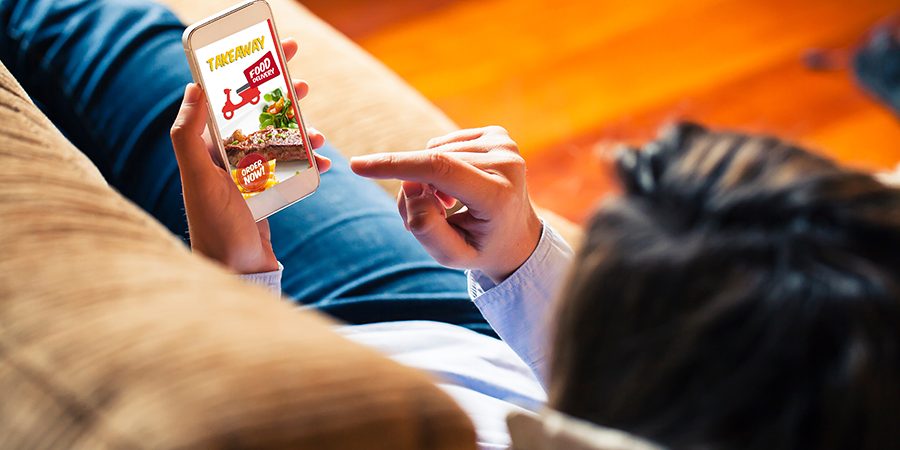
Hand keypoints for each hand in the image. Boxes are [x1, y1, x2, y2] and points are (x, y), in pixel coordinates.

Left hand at [170, 38, 330, 273]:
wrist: (236, 273)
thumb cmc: (215, 227)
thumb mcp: (199, 178)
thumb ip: (188, 134)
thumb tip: (193, 87)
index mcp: (206, 148)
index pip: (227, 99)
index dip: (248, 73)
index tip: (271, 53)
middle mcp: (224, 159)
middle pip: (256, 115)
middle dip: (280, 97)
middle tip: (302, 80)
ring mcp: (247, 176)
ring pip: (278, 140)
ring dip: (299, 131)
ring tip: (318, 130)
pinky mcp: (264, 194)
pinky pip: (290, 168)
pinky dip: (309, 163)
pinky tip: (325, 162)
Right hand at [350, 126, 541, 281]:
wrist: (517, 236)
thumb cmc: (481, 248)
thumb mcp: (452, 255)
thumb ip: (425, 228)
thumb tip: (410, 185)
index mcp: (499, 195)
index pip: (439, 170)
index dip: (396, 165)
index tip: (358, 166)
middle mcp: (507, 163)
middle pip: (432, 165)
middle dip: (414, 189)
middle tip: (426, 217)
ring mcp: (505, 144)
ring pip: (434, 152)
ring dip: (428, 179)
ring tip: (448, 205)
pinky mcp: (498, 135)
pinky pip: (444, 144)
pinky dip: (440, 166)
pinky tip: (458, 187)